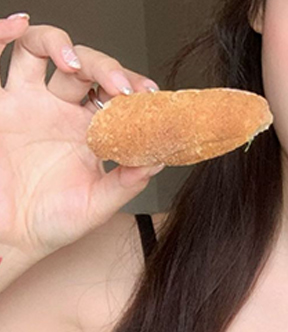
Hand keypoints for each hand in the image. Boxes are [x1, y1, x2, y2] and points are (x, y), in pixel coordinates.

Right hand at [0, 14, 162, 261]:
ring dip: (64, 46)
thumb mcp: (97, 206)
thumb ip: (126, 182)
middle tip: (123, 90)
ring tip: (76, 67)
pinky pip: (1, 56)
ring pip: (45, 51)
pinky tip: (19, 24)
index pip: (118, 97)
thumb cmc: (53, 223)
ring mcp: (29, 103)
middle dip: (108, 70)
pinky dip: (5, 33)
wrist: (11, 238)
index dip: (135, 91)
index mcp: (92, 134)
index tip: (152, 98)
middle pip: (88, 69)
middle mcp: (63, 112)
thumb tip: (159, 158)